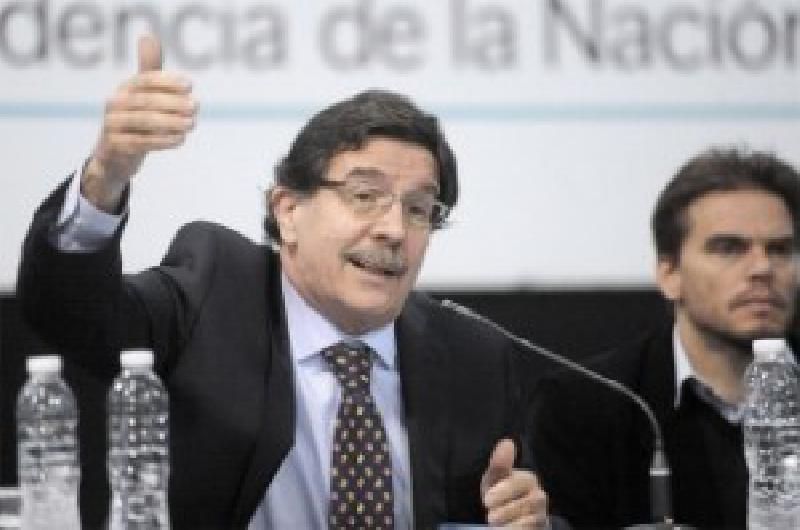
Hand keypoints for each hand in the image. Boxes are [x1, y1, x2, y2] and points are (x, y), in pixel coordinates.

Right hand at [82, 34, 196, 211]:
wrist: (115, 157)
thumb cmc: (136, 121)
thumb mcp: (142, 96)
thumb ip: (149, 70)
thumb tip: (148, 36)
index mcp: (125, 90)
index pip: (146, 80)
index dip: (168, 81)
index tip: (190, 85)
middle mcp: (115, 104)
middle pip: (147, 101)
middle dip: (174, 103)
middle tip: (196, 107)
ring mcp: (112, 125)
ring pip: (145, 122)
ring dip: (172, 122)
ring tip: (192, 124)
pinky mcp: (115, 146)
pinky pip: (141, 142)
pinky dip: (163, 140)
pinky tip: (180, 139)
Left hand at [480, 438, 547, 527]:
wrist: (511, 519)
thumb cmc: (500, 495)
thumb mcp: (494, 480)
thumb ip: (500, 464)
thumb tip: (507, 442)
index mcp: (528, 479)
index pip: (519, 482)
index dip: (502, 492)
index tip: (487, 500)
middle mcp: (539, 497)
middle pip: (523, 504)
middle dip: (502, 511)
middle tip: (491, 516)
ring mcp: (542, 515)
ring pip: (526, 521)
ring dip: (507, 524)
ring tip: (496, 524)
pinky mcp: (541, 528)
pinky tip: (504, 529)